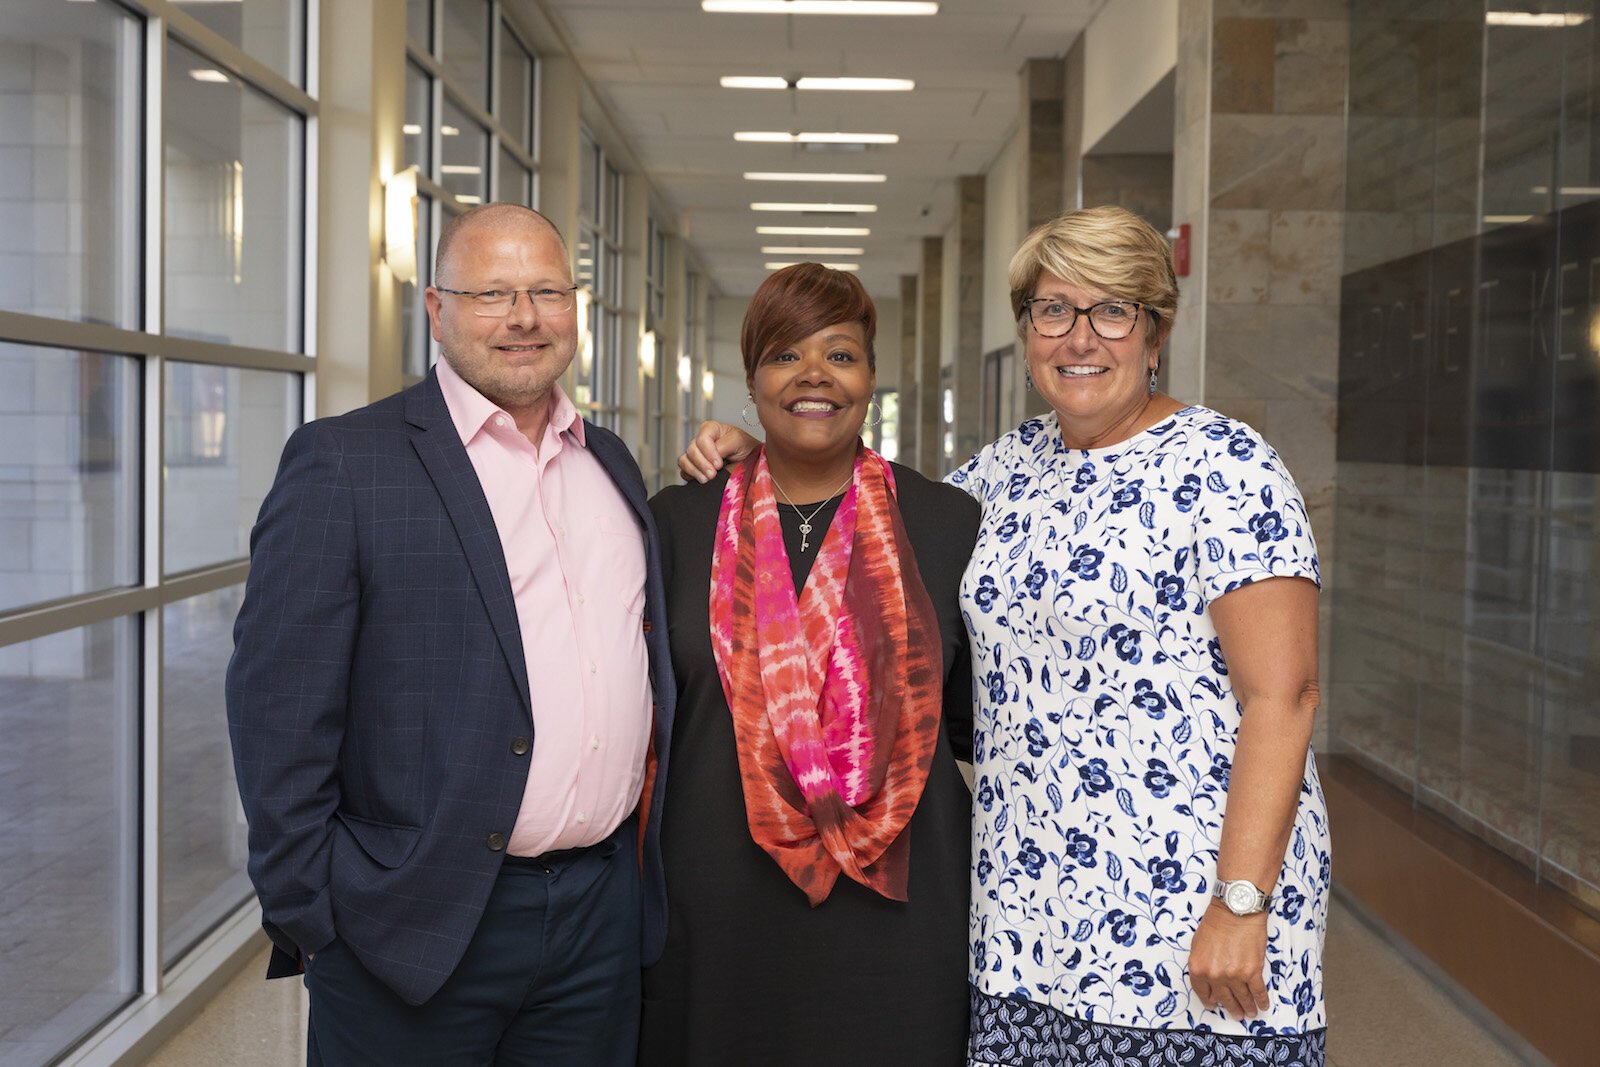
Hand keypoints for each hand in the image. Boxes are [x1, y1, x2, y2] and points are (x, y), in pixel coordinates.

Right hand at [678, 421, 758, 482]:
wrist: (751, 465)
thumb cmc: (748, 450)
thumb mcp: (740, 442)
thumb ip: (725, 445)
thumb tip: (712, 457)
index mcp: (711, 429)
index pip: (702, 439)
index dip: (709, 452)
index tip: (719, 464)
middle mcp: (701, 440)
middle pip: (691, 450)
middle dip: (702, 464)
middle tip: (712, 474)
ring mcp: (696, 454)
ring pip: (684, 460)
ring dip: (695, 471)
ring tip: (707, 479)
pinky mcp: (693, 468)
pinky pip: (683, 471)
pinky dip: (691, 476)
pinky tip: (703, 480)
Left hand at [1187, 900, 1269, 1019]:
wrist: (1236, 911)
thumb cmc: (1216, 922)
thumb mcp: (1198, 944)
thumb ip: (1202, 964)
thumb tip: (1209, 980)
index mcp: (1198, 968)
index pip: (1202, 992)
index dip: (1210, 1001)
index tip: (1214, 1005)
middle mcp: (1215, 975)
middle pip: (1224, 998)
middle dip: (1231, 1008)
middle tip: (1236, 1014)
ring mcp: (1234, 975)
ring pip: (1242, 998)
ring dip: (1247, 1008)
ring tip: (1250, 1013)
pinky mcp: (1253, 971)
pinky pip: (1258, 991)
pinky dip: (1261, 1000)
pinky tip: (1263, 1005)